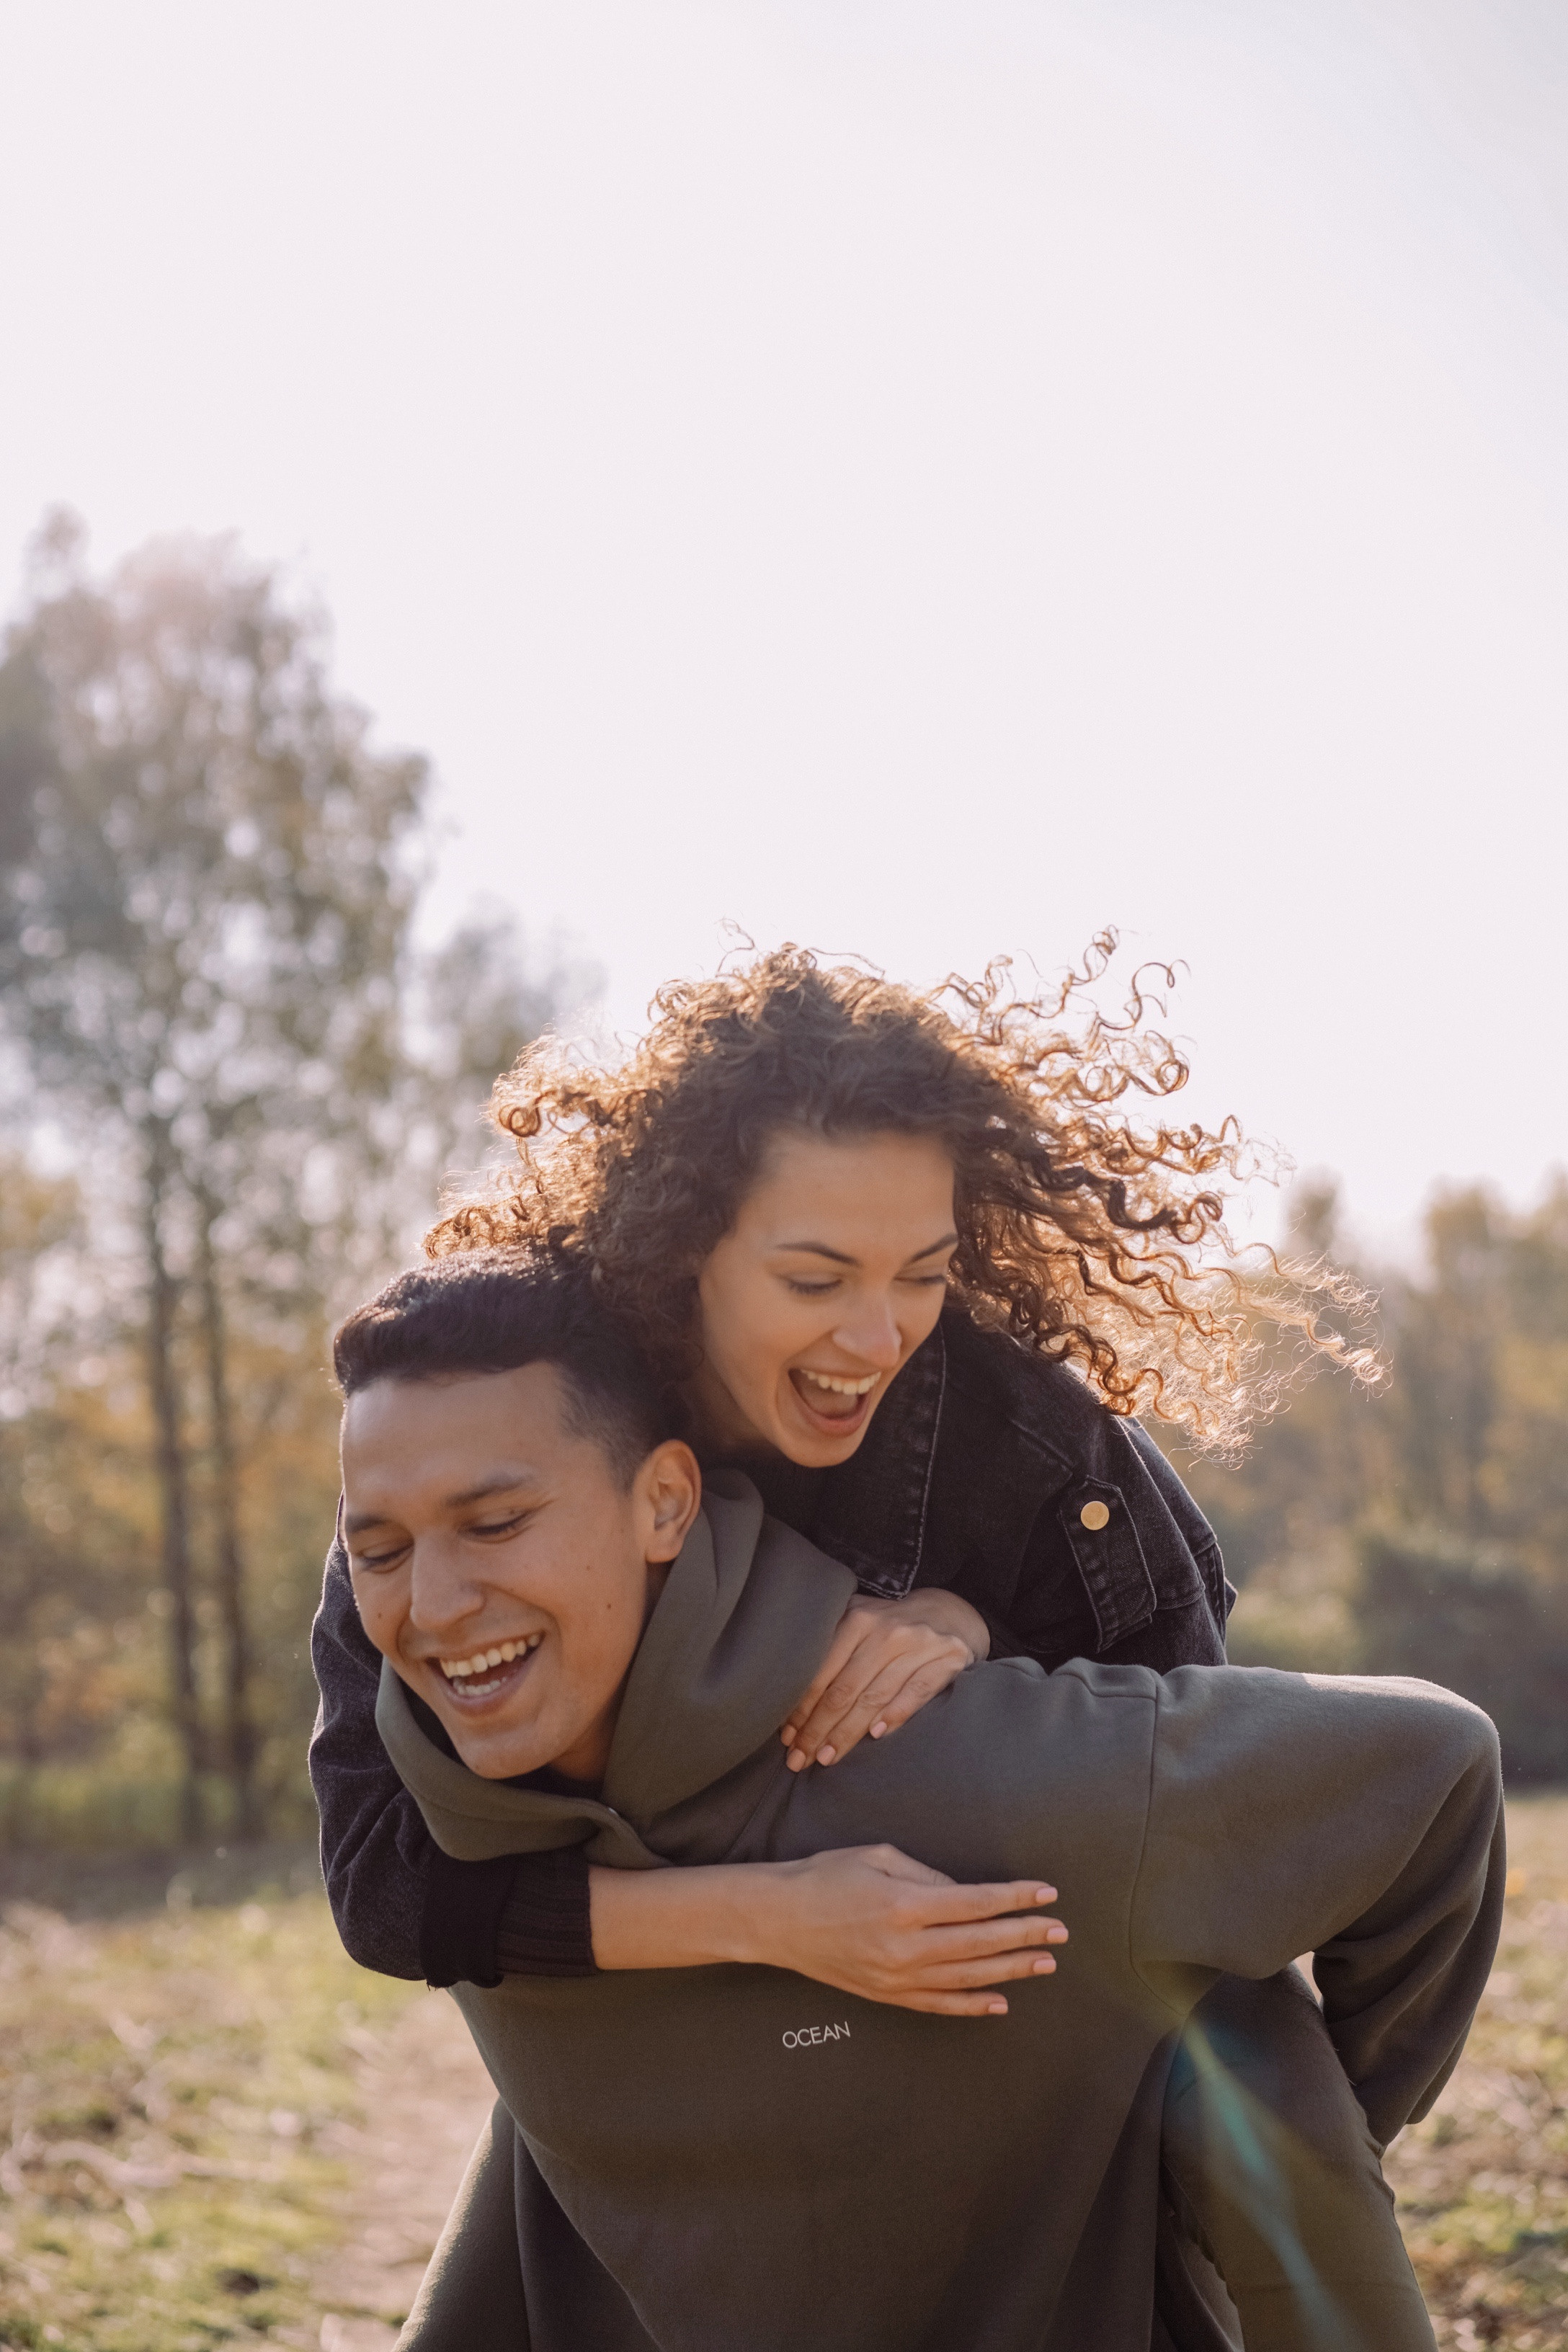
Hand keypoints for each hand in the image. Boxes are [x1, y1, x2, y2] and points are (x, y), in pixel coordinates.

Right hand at [740, 1844, 1066, 2016]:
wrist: (779, 1920)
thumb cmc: (826, 1877)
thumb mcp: (878, 1856)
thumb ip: (927, 1875)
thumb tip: (966, 1896)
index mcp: (905, 1903)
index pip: (976, 1903)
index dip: (1015, 1899)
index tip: (1046, 1894)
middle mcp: (905, 1946)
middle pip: (980, 1943)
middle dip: (1025, 1936)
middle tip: (1059, 1932)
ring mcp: (897, 1976)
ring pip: (967, 1978)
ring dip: (1010, 1970)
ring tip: (1044, 1962)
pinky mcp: (887, 1995)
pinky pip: (939, 2004)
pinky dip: (972, 2005)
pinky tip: (1000, 2000)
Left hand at [781, 1590, 988, 1771]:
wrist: (948, 1614)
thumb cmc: (890, 1629)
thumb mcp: (858, 1626)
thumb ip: (830, 1652)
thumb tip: (789, 1704)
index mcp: (858, 1618)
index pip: (822, 1671)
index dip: (801, 1708)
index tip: (787, 1738)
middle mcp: (887, 1630)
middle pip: (845, 1689)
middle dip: (817, 1729)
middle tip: (800, 1758)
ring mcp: (920, 1644)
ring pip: (875, 1696)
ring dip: (847, 1732)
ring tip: (827, 1758)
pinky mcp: (948, 1659)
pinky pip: (917, 1692)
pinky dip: (896, 1714)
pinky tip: (875, 1735)